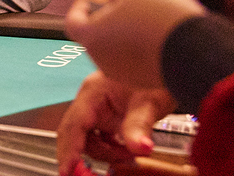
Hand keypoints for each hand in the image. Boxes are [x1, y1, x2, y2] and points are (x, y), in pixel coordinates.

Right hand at [56, 71, 176, 175]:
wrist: (166, 67)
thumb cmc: (156, 75)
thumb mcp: (149, 102)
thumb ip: (139, 126)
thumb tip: (140, 148)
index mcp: (93, 93)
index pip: (74, 125)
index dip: (68, 149)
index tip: (66, 169)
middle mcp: (90, 100)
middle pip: (75, 133)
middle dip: (82, 154)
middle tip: (86, 173)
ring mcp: (97, 108)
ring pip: (88, 138)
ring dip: (105, 152)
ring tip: (127, 155)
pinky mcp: (107, 115)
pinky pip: (99, 136)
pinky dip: (109, 148)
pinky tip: (124, 151)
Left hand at [65, 0, 205, 87]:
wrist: (197, 50)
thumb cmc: (161, 16)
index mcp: (90, 36)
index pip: (74, 19)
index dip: (85, 2)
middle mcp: (101, 59)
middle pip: (96, 33)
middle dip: (108, 14)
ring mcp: (123, 73)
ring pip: (117, 47)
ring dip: (126, 29)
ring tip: (149, 13)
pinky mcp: (144, 81)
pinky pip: (136, 59)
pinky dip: (141, 44)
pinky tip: (160, 31)